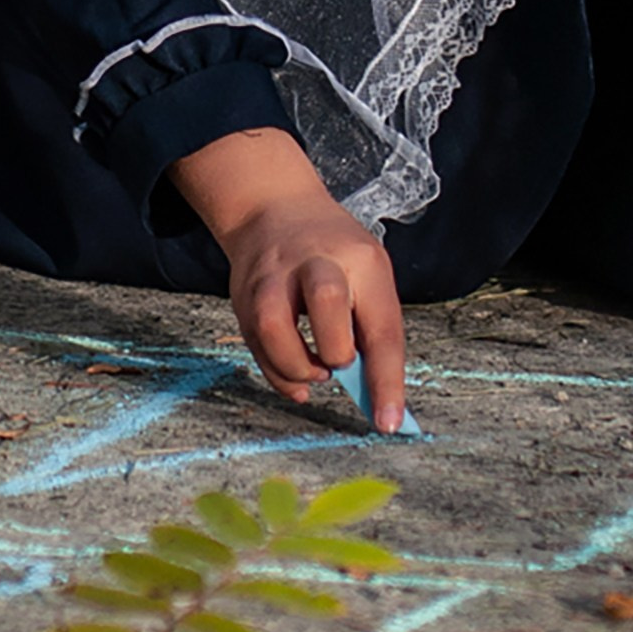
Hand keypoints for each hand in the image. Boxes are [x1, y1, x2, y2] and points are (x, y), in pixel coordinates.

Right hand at [166, 126, 407, 431]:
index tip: (388, 423)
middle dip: (336, 352)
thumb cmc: (335, 252)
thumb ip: (369, 328)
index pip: (381, 327)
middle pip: (327, 304)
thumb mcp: (367, 272)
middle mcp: (317, 263)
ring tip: (314, 371)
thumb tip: (374, 398)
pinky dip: (278, 373)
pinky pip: (256, 345)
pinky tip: (294, 374)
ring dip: (297, 367)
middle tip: (340, 365)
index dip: (386, 381)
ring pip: (275, 328)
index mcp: (363, 261)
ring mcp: (274, 277)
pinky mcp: (244, 295)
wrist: (275, 208)